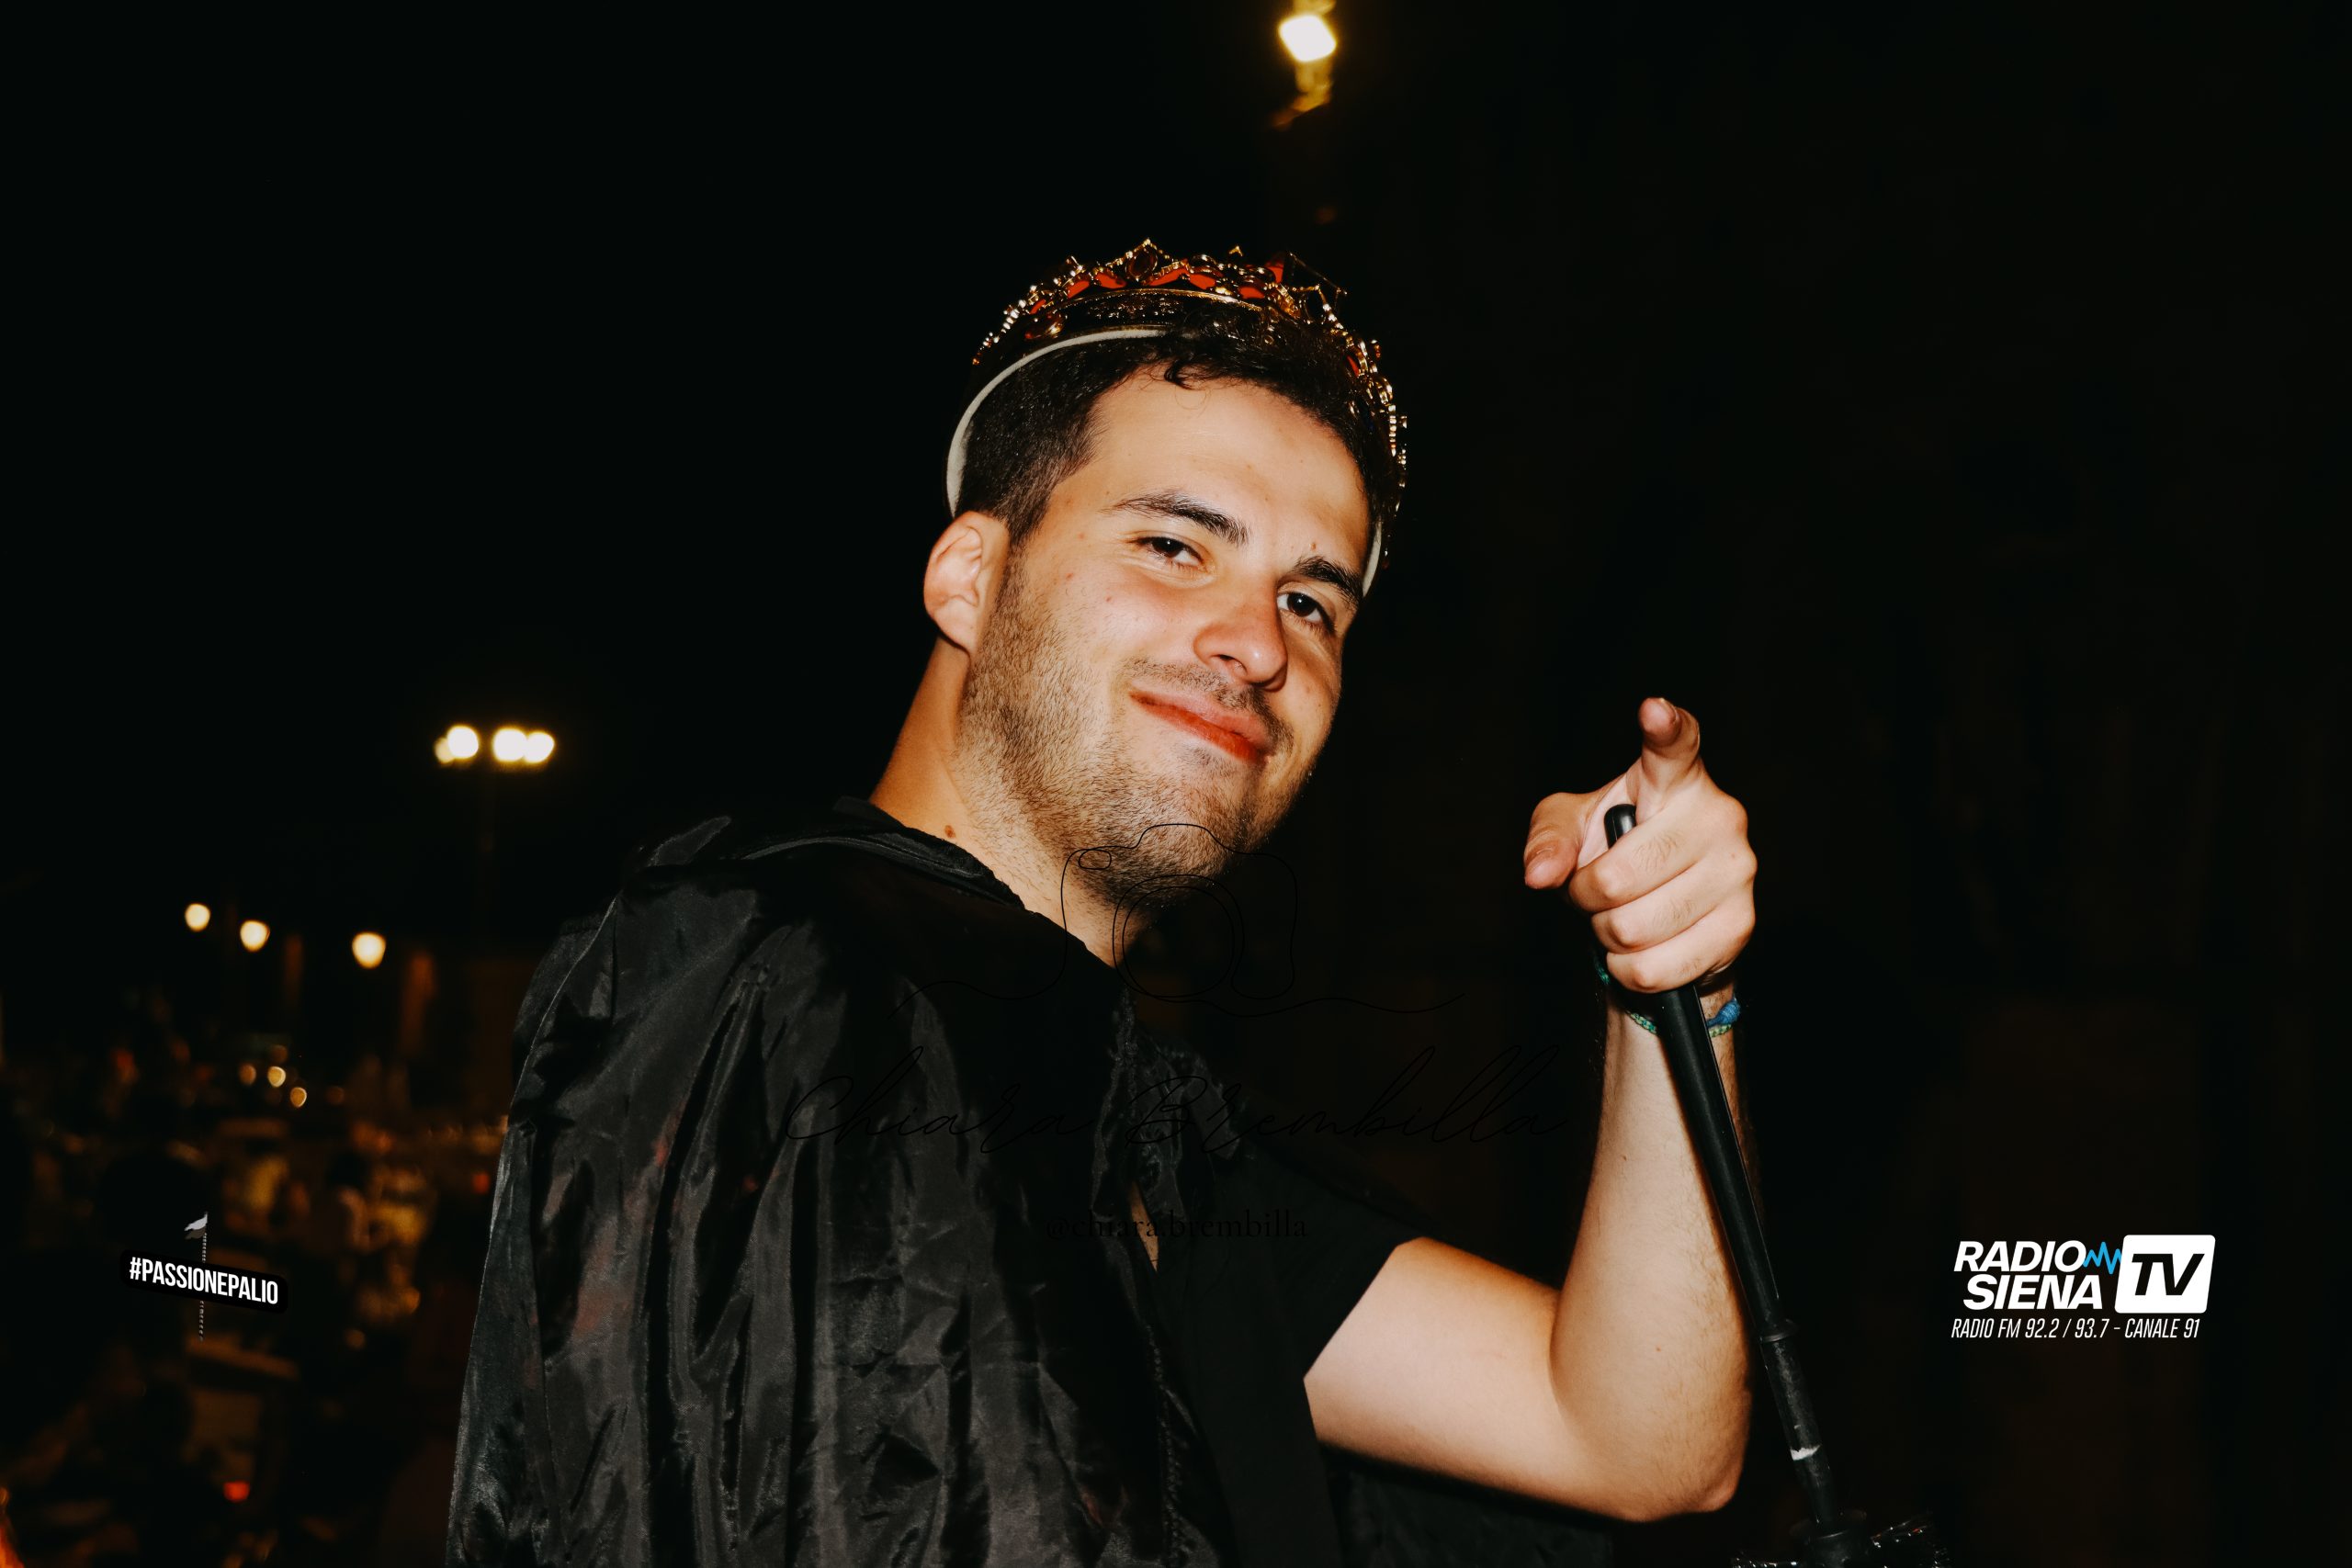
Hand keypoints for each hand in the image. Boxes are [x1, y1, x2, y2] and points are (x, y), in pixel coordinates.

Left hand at [1522, 697, 1755, 994]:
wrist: (1663, 922)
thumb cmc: (1614, 856)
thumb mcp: (1572, 834)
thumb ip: (1548, 841)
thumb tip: (1540, 874)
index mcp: (1675, 781)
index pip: (1675, 748)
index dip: (1665, 729)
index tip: (1653, 710)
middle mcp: (1719, 817)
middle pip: (1618, 876)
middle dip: (1588, 896)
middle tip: (1595, 890)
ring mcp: (1736, 871)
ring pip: (1632, 927)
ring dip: (1609, 935)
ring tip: (1623, 916)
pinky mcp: (1740, 926)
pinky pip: (1654, 967)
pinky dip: (1631, 970)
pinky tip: (1645, 949)